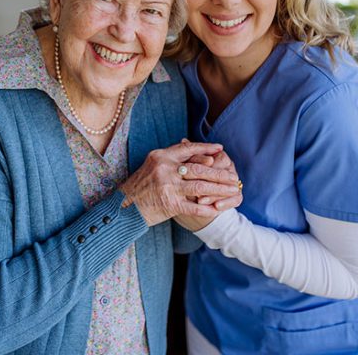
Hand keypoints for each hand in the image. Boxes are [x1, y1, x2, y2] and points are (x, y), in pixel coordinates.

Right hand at [119, 141, 239, 226]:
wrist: (124, 207)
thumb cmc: (140, 186)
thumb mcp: (152, 166)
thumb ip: (172, 158)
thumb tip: (196, 152)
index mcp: (161, 156)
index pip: (188, 149)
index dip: (206, 148)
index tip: (220, 149)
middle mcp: (164, 169)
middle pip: (199, 168)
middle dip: (219, 173)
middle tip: (234, 176)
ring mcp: (167, 187)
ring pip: (201, 186)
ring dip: (219, 189)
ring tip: (232, 190)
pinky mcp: (169, 204)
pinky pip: (194, 206)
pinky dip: (208, 208)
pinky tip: (218, 209)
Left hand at [193, 150, 238, 206]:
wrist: (196, 199)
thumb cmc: (191, 177)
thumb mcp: (189, 166)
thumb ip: (189, 155)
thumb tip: (183, 140)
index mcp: (221, 157)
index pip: (219, 159)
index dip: (205, 166)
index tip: (190, 173)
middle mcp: (230, 167)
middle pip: (224, 173)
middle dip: (208, 182)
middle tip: (194, 189)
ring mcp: (235, 181)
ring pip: (229, 187)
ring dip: (214, 194)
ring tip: (200, 201)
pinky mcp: (237, 195)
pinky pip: (236, 199)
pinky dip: (226, 203)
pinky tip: (216, 208)